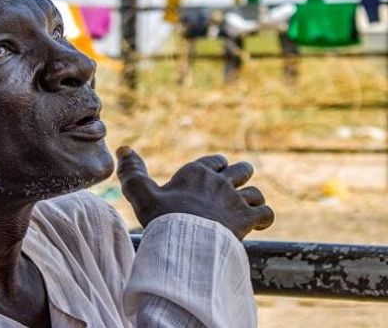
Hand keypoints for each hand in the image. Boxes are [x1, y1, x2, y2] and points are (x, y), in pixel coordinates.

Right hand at [116, 146, 273, 239]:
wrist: (183, 241)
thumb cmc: (161, 217)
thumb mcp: (140, 193)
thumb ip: (132, 171)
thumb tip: (123, 148)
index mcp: (196, 172)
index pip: (216, 160)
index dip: (217, 167)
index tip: (214, 177)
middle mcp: (219, 181)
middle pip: (242, 169)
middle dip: (240, 177)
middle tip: (233, 190)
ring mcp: (235, 199)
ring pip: (255, 191)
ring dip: (252, 199)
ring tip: (245, 209)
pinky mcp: (247, 218)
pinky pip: (266, 212)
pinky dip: (264, 217)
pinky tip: (258, 224)